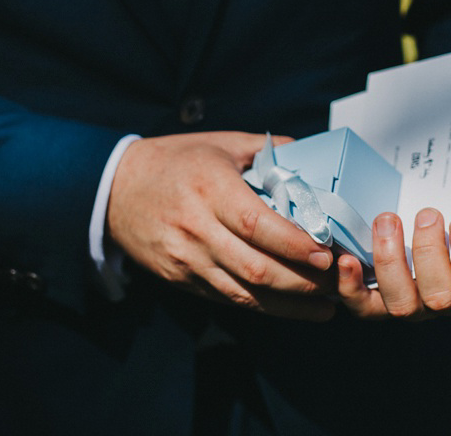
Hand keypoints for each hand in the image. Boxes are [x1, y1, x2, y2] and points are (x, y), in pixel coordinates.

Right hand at [106, 132, 336, 320]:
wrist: (113, 189)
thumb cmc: (173, 161)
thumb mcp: (219, 144)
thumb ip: (267, 149)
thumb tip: (311, 153)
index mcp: (210, 187)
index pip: (256, 224)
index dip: (294, 244)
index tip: (327, 253)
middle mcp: (197, 226)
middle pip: (255, 267)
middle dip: (302, 281)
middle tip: (337, 282)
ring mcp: (186, 258)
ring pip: (244, 292)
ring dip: (289, 303)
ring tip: (327, 304)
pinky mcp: (180, 278)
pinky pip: (227, 298)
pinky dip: (263, 306)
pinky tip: (292, 307)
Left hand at [337, 208, 450, 319]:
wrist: (428, 228)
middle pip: (442, 297)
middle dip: (429, 252)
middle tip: (426, 214)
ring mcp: (417, 308)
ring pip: (403, 304)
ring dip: (391, 261)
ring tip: (387, 221)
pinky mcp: (382, 307)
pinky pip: (366, 308)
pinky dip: (353, 287)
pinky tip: (348, 259)